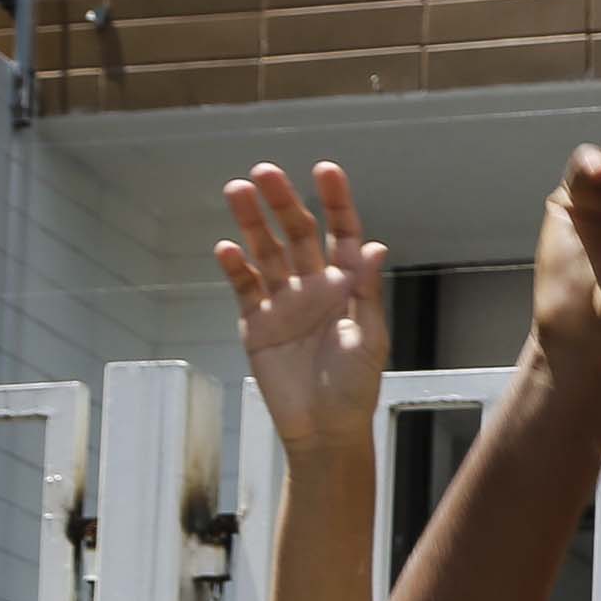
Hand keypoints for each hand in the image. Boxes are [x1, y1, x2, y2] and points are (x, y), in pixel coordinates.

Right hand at [214, 161, 387, 458]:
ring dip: (251, 223)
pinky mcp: (257, 323)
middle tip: (264, 172)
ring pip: (265, 252)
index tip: (325, 170)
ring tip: (236, 191)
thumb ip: (367, 292)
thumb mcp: (369, 339)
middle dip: (282, 202)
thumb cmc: (355, 387)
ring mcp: (283, 301)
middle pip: (297, 233)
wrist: (324, 430)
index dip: (335, 201)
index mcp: (347, 285)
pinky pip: (245, 287)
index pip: (342, 232)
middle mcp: (314, 285)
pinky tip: (227, 249)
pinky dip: (235, 268)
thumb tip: (373, 246)